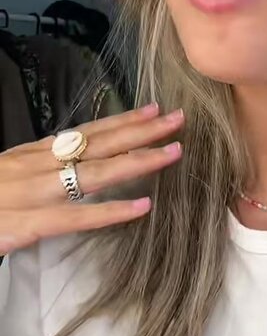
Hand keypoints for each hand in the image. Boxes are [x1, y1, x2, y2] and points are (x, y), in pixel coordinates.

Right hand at [0, 104, 183, 253]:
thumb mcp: (6, 177)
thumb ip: (36, 171)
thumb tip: (69, 165)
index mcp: (30, 155)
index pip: (84, 133)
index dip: (121, 120)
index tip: (154, 109)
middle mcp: (34, 166)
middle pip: (98, 145)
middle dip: (142, 131)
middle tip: (180, 120)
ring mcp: (29, 193)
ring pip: (94, 174)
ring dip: (138, 162)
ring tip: (174, 153)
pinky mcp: (22, 225)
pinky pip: (74, 218)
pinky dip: (109, 213)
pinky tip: (141, 209)